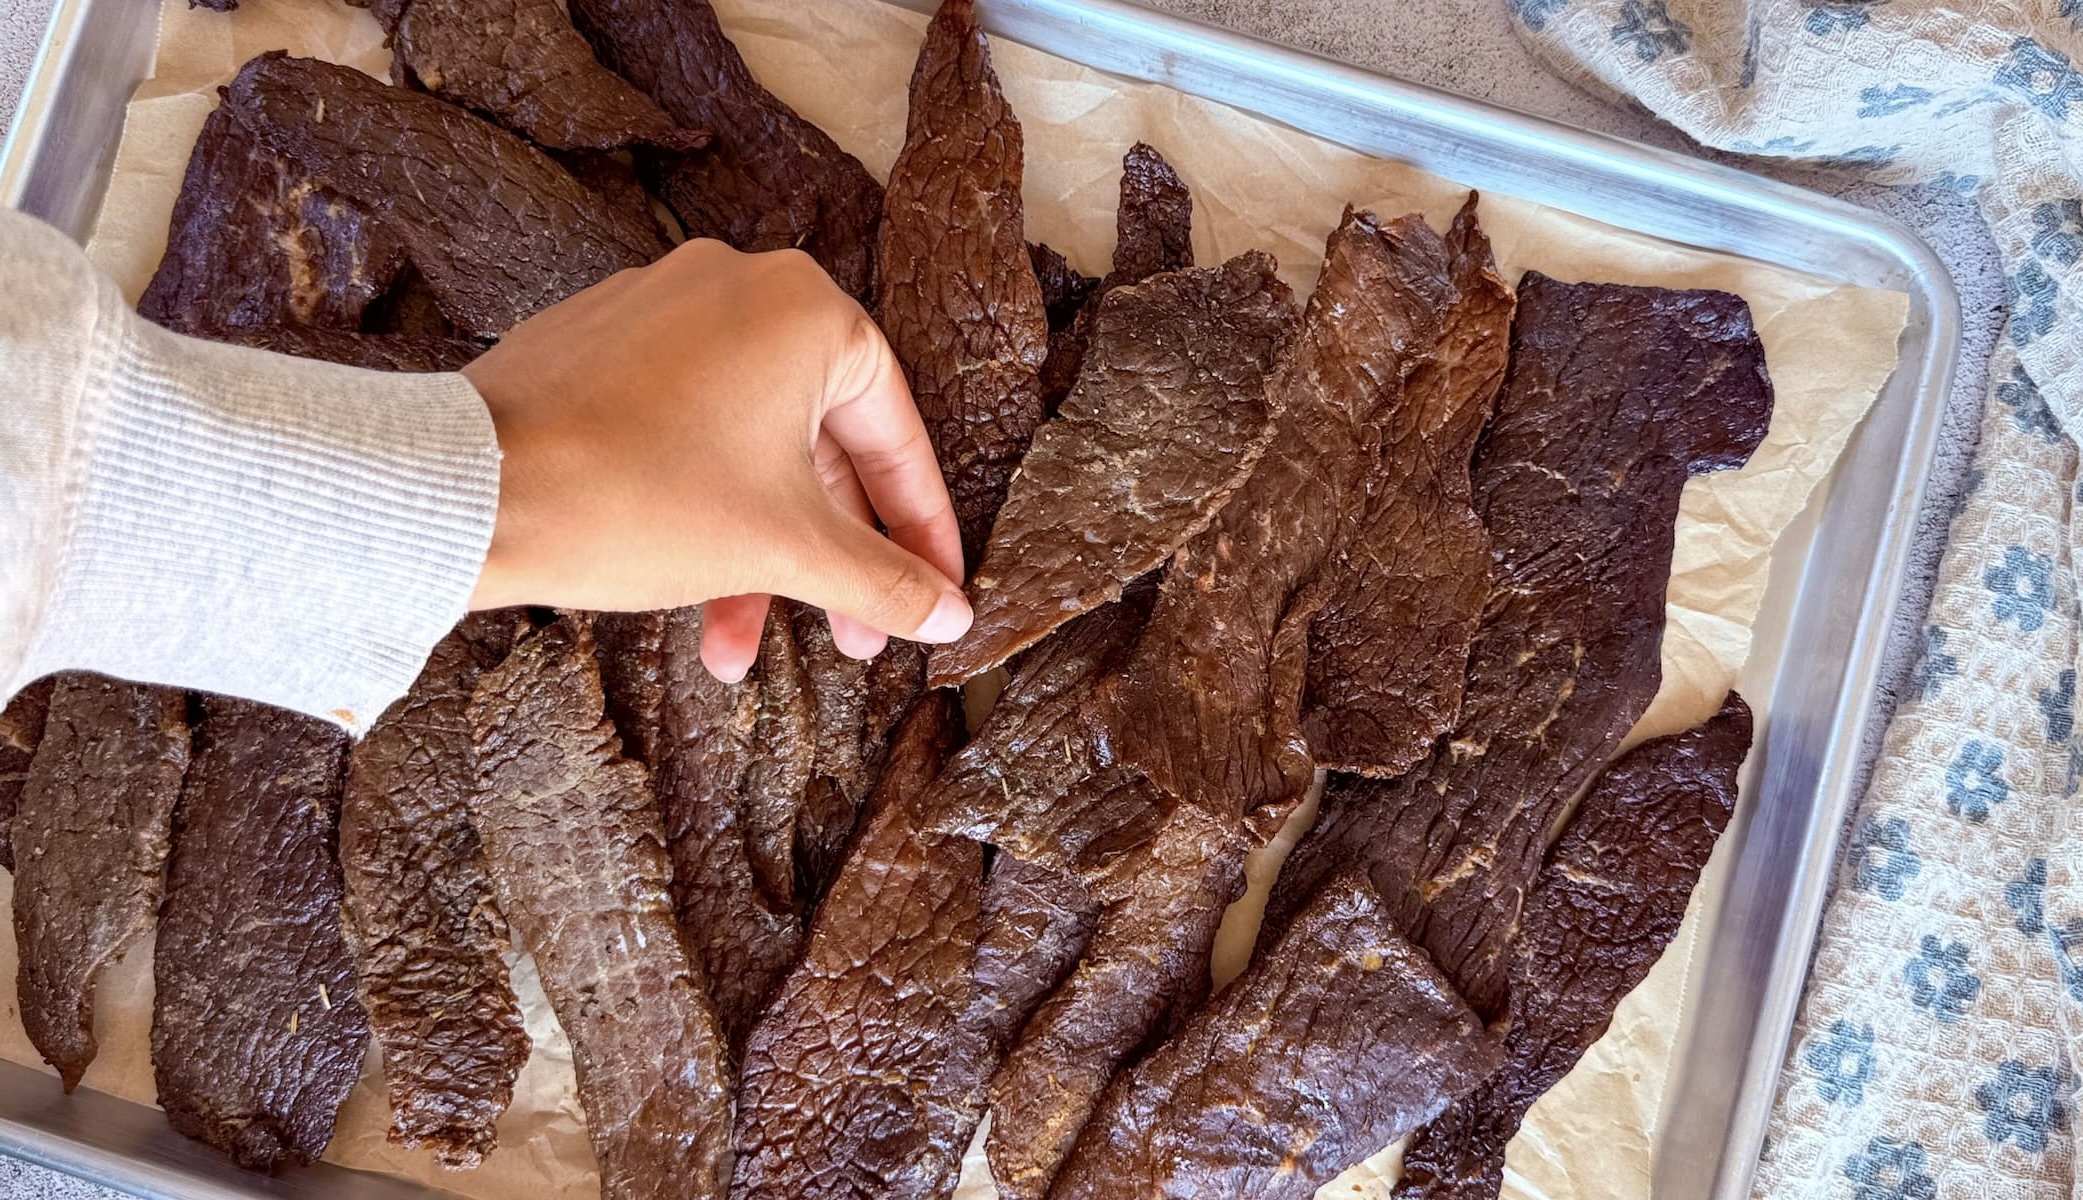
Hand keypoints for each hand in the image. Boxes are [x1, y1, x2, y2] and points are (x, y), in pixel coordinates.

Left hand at [463, 239, 971, 680]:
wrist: (467, 491)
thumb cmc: (634, 499)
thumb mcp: (784, 549)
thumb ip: (882, 578)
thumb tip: (948, 613)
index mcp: (806, 312)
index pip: (895, 436)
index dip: (922, 531)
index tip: (935, 592)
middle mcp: (739, 289)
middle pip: (818, 447)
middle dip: (828, 559)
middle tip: (850, 640)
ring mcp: (662, 310)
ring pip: (746, 448)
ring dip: (755, 553)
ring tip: (734, 651)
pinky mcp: (599, 344)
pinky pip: (682, 429)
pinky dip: (699, 507)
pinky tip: (687, 590)